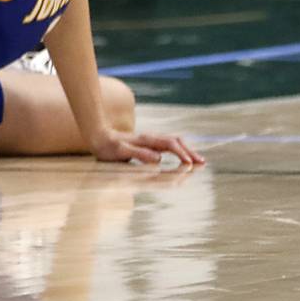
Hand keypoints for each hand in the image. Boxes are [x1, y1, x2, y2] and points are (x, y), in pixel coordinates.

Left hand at [90, 128, 204, 166]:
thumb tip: (159, 158)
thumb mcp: (120, 151)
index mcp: (146, 140)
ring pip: (173, 142)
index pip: (170, 145)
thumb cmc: (107, 146)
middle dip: (190, 151)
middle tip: (202, 163)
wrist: (97, 136)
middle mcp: (150, 138)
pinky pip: (168, 145)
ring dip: (186, 150)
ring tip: (197, 161)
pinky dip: (179, 150)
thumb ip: (139, 154)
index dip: (181, 154)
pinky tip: (182, 157)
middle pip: (176, 141)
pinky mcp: (147, 144)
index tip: (189, 164)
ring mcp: (149, 140)